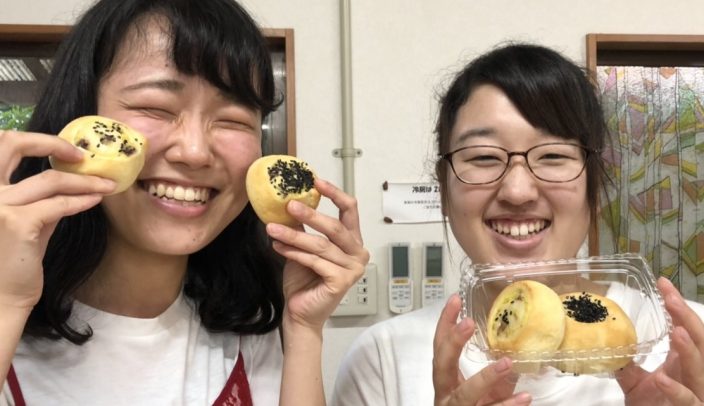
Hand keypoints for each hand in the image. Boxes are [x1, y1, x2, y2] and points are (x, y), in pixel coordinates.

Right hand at [0, 129, 114, 310]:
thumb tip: (70, 178)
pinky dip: (81, 200)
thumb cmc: (13, 259)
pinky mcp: (16, 222)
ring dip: (84, 181)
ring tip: (107, 185)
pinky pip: (58, 204)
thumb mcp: (25, 220)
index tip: (67, 150)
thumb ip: (40, 197)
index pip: (1, 145)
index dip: (34, 140)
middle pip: (11, 144)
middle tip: (83, 156)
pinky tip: (95, 200)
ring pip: (49, 180)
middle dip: (51, 142)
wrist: (3, 296)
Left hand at [266, 178, 368, 330]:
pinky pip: (315, 261)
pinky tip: (278, 246)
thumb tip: (290, 201)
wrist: (300, 312)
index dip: (334, 193)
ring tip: (272, 228)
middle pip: (335, 227)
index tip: (316, 181)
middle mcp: (357, 253)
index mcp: (352, 241)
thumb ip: (303, 227)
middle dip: (310, 215)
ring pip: (320, 245)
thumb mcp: (302, 247)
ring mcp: (352, 269)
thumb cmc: (305, 281)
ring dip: (294, 235)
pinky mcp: (342, 281)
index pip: (350, 210)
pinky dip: (294, 253)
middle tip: (289, 205)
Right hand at [433, 294, 530, 405]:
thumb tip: (522, 351)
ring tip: (506, 363)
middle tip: (468, 323)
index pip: (440, 346)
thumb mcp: (486, 392)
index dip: (445, 324)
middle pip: (442, 366)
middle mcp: (445, 395)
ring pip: (466, 395)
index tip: (455, 300)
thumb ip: (499, 375)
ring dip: (485, 378)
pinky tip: (525, 398)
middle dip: (453, 344)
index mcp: (445, 380)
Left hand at [617, 277, 703, 404]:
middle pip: (699, 340)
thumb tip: (607, 345)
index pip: (684, 328)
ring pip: (700, 368)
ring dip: (690, 350)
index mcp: (682, 363)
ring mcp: (697, 392)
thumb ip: (627, 366)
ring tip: (677, 330)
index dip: (677, 307)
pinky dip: (676, 389)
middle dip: (687, 318)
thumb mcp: (636, 384)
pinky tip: (661, 378)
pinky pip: (687, 400)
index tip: (663, 284)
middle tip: (670, 297)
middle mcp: (694, 374)